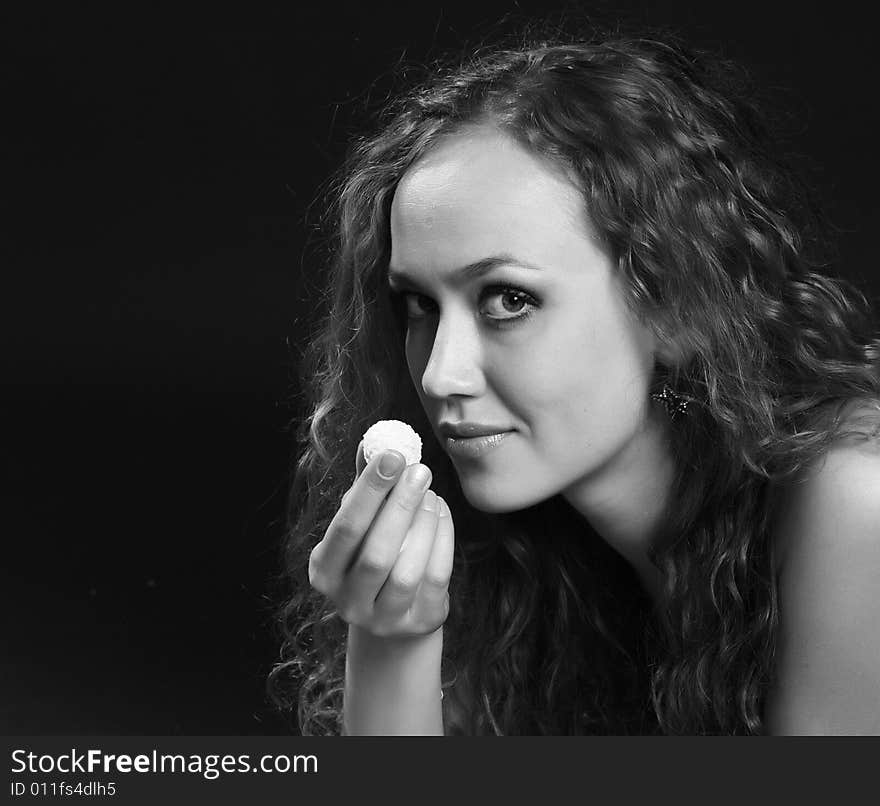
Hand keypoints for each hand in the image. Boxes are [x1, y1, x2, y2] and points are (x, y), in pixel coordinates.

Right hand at [308, 441, 454, 637]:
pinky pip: (436, 578)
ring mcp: (384, 618)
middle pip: (376, 554)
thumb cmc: (372, 553)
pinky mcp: (419, 623)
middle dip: (400, 507)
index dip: (369, 491)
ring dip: (424, 525)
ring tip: (431, 494)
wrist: (393, 615)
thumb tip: (375, 442)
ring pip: (407, 571)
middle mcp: (348, 602)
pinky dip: (443, 541)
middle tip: (421, 470)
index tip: (391, 455)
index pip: (345, 529)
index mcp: (324, 571)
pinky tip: (441, 513)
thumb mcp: (362, 525)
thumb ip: (365, 488)